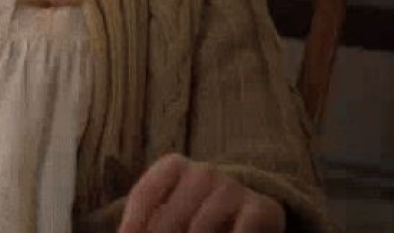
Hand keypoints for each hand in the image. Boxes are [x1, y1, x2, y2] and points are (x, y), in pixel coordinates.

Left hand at [118, 153, 284, 232]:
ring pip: (199, 228)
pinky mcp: (261, 207)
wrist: (253, 212)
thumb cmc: (197, 213)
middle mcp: (202, 171)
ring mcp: (232, 187)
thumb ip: (146, 222)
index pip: (145, 195)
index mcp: (173, 166)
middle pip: (168, 218)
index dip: (132, 223)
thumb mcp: (171, 211)